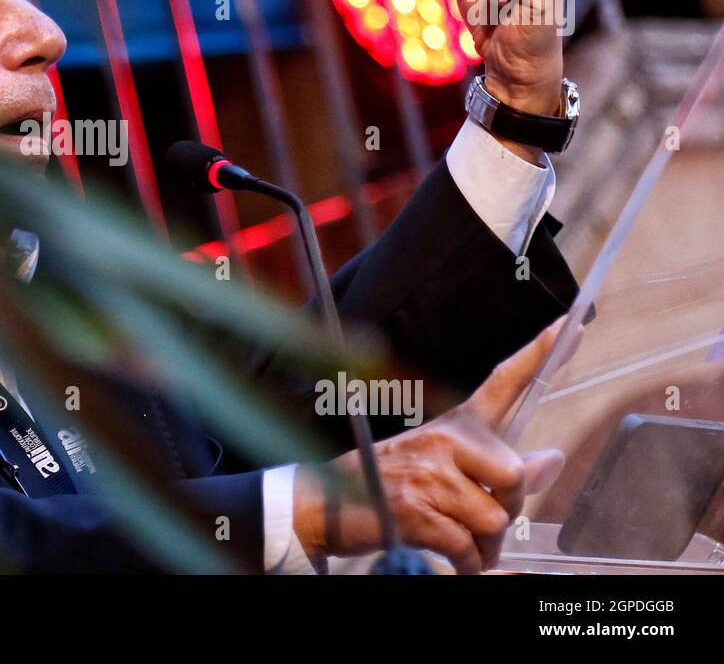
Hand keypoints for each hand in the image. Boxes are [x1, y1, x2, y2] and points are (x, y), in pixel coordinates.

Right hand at [293, 319, 571, 573]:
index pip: (501, 383)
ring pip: (495, 519)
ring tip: (460, 543)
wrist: (320, 504)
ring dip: (486, 545)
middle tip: (481, 522)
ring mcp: (428, 476)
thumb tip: (553, 459)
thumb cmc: (384, 486)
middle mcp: (442, 442)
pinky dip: (467, 564)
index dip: (538, 353)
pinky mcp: (417, 512)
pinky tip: (448, 557)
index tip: (568, 323)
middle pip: (514, 476)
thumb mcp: (438, 467)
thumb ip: (496, 466)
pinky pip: (469, 549)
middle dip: (508, 509)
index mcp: (450, 426)